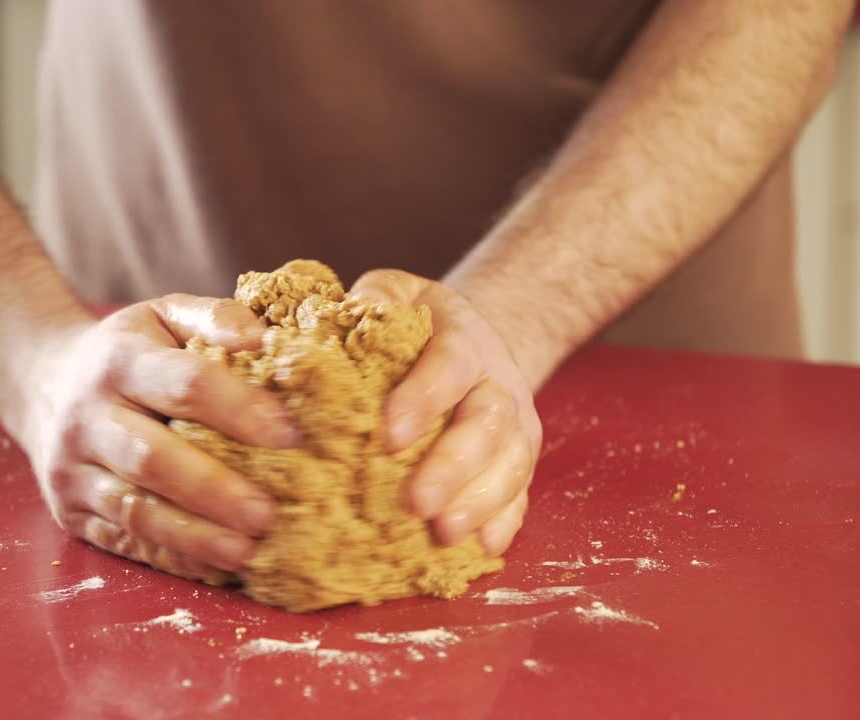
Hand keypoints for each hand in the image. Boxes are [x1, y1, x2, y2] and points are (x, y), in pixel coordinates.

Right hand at [17, 295, 302, 578]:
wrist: (44, 382)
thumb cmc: (130, 350)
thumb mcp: (164, 315)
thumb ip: (214, 319)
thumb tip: (265, 339)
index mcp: (120, 360)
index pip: (186, 384)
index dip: (241, 410)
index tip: (291, 436)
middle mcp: (88, 415)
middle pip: (154, 458)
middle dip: (215, 490)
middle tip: (269, 513)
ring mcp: (72, 468)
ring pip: (135, 509)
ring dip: (195, 536)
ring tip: (248, 552)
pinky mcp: (69, 509)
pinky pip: (123, 540)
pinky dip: (171, 557)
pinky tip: (214, 566)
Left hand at [349, 270, 540, 555]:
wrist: (473, 343)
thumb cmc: (417, 323)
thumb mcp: (395, 294)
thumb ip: (372, 301)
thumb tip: (338, 323)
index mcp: (462, 337)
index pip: (451, 362)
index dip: (424, 397)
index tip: (389, 434)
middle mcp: (496, 381)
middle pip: (488, 422)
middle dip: (453, 465)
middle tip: (416, 502)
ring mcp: (514, 425)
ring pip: (511, 464)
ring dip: (480, 501)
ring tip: (444, 532)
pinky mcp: (517, 461)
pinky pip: (520, 493)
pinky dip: (505, 521)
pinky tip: (481, 548)